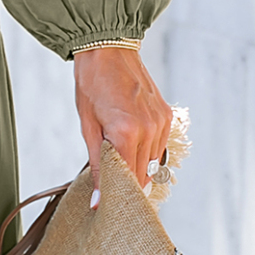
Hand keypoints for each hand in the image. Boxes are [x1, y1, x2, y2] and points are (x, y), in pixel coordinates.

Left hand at [72, 47, 172, 208]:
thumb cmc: (92, 84)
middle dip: (127, 187)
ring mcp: (161, 123)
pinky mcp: (167, 116)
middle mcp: (149, 130)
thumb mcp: (87, 126)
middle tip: (110, 191)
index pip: (126, 180)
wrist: (108, 48)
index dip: (115, 195)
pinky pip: (159, 147)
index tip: (104, 206)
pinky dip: (146, 154)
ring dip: (137, 170)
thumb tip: (98, 199)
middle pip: (143, 177)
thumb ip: (96, 165)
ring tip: (117, 163)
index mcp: (126, 133)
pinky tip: (130, 146)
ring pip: (153, 165)